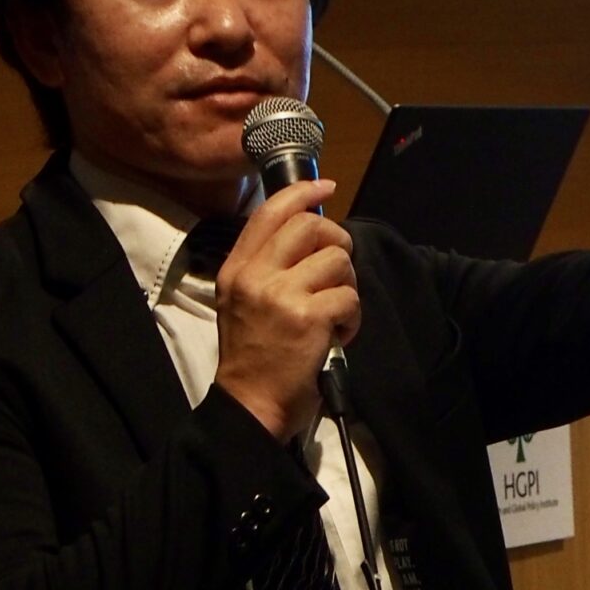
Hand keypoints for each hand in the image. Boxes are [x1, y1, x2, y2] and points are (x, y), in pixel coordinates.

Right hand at [212, 179, 358, 441]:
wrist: (250, 405)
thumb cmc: (255, 357)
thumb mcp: (243, 302)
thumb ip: (268, 266)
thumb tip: (312, 230)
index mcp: (237, 269)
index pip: (269, 212)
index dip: (302, 192)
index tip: (326, 185)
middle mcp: (255, 276)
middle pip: (311, 226)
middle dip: (337, 242)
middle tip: (338, 271)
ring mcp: (281, 295)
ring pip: (337, 260)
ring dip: (347, 287)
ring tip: (333, 315)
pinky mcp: (308, 318)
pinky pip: (349, 298)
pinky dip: (352, 319)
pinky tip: (336, 336)